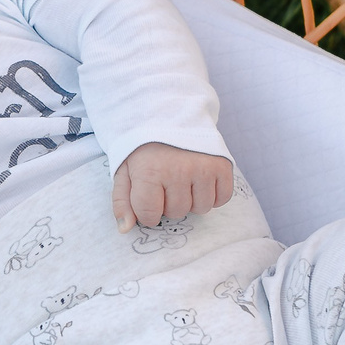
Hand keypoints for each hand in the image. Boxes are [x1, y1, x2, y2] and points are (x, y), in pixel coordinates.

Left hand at [112, 142, 232, 230]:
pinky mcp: (222, 165)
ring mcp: (203, 168)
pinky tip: (200, 180)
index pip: (150, 215)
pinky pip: (221, 199)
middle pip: (177, 213)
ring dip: (191, 200)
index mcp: (150, 171)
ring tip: (183, 179)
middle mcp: (178, 170)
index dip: (147, 211)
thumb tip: (125, 230)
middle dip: (169, 203)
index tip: (147, 196)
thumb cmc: (144, 148)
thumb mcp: (124, 170)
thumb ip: (122, 202)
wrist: (170, 115)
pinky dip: (212, 195)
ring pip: (201, 208)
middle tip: (166, 181)